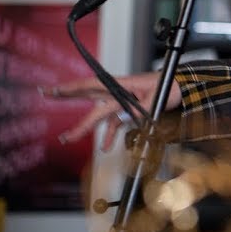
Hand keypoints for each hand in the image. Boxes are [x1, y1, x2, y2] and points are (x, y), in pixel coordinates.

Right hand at [44, 73, 181, 150]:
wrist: (184, 89)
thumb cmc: (171, 87)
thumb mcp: (157, 98)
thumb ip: (138, 111)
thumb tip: (121, 121)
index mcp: (122, 85)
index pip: (92, 85)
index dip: (71, 88)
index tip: (53, 89)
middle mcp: (119, 92)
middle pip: (89, 97)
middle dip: (67, 96)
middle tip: (46, 93)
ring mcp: (124, 101)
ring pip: (101, 115)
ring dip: (86, 127)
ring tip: (68, 137)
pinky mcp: (130, 110)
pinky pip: (115, 123)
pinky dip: (111, 135)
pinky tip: (108, 146)